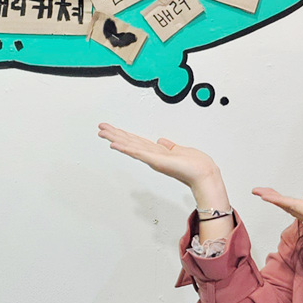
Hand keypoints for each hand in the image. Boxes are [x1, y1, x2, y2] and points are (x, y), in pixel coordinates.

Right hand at [97, 124, 222, 193]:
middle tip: (100, 128)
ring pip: (129, 146)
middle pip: (128, 142)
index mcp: (156, 152)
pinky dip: (125, 148)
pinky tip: (115, 144)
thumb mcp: (180, 150)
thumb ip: (169, 146)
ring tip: (102, 133)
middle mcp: (151, 155)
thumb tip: (161, 141)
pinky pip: (137, 153)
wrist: (203, 174)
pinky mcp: (155, 161)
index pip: (136, 141)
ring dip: (115, 139)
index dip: (123, 135)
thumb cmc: (195, 165)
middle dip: (114, 134)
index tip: (111, 129)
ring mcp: (152, 158)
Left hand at [252, 187, 302, 261]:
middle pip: (288, 207)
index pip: (292, 206)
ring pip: (293, 210)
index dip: (276, 198)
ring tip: (268, 194)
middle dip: (272, 198)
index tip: (261, 194)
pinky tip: (289, 204)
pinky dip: (291, 206)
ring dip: (280, 201)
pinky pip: (301, 213)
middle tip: (257, 191)